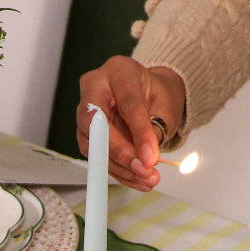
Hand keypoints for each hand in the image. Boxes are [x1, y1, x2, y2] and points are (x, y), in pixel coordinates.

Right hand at [76, 56, 185, 190]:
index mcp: (118, 71)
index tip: (152, 157)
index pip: (126, 104)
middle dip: (121, 153)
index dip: (139, 133)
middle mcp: (94, 88)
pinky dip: (117, 171)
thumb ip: (154, 130)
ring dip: (120, 167)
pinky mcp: (84, 133)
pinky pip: (96, 156)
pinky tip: (135, 179)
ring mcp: (84, 111)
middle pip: (98, 125)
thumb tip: (146, 160)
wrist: (147, 95)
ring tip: (145, 178)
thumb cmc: (155, 94)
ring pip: (94, 145)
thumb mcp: (165, 105)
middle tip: (143, 169)